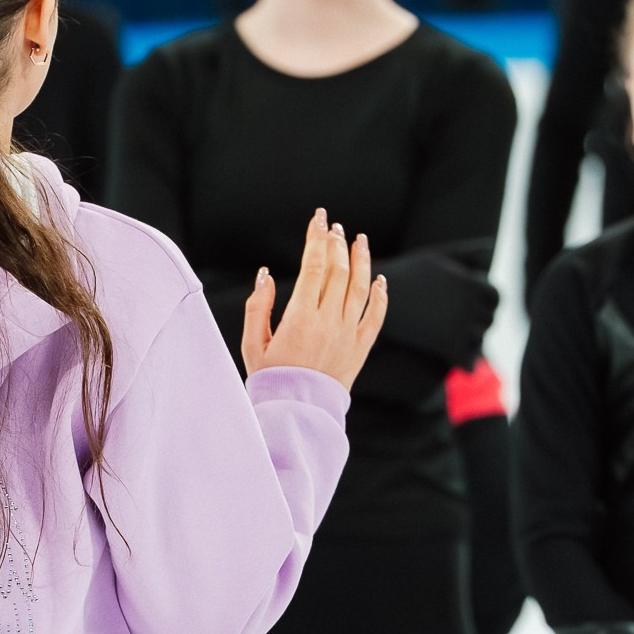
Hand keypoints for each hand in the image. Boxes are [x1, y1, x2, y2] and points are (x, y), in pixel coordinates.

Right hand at [240, 209, 388, 389]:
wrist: (297, 414)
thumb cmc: (271, 379)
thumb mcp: (253, 344)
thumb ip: (258, 307)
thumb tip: (266, 274)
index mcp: (300, 317)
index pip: (314, 266)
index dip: (317, 239)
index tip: (318, 219)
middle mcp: (329, 322)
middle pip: (338, 271)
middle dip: (337, 243)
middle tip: (335, 226)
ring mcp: (348, 335)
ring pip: (360, 288)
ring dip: (361, 260)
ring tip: (359, 240)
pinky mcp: (360, 349)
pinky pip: (376, 317)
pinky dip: (380, 295)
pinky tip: (379, 279)